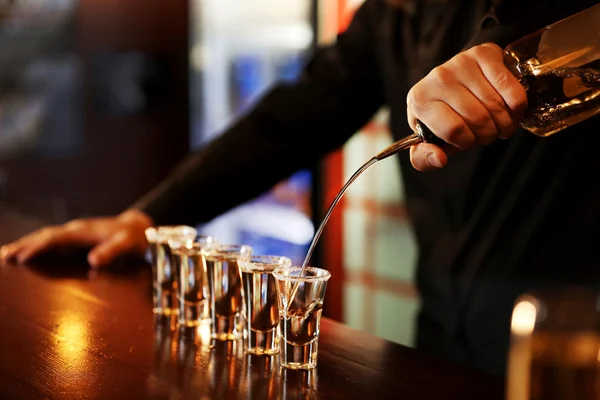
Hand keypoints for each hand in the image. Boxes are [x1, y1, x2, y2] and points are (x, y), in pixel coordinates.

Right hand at [0, 209, 152, 267]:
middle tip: (4, 256)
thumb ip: (112, 251)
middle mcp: (75, 230)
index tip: (22, 258)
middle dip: (24, 245)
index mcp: (84, 231)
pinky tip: (25, 255)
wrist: (139, 228)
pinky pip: (51, 242)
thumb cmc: (134, 238)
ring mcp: (74, 234)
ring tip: (6, 255)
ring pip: (45, 238)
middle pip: (44, 236)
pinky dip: (36, 247)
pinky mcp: (75, 240)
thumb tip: (93, 261)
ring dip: (26, 245)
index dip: (39, 247)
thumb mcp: (127, 244)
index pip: (56, 238)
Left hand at [406, 42, 527, 170]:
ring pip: (496, 105)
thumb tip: (440, 159)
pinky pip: (511, 89)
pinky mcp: (484, 53)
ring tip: (500, 124)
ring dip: (505, 123)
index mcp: (419, 101)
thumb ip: (424, 159)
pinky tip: (511, 110)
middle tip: (488, 134)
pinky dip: (517, 107)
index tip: (470, 141)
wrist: (454, 79)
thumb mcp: (429, 139)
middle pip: (478, 118)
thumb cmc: (443, 115)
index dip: (468, 142)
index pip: (453, 129)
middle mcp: (437, 78)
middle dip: (488, 135)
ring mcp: (461, 62)